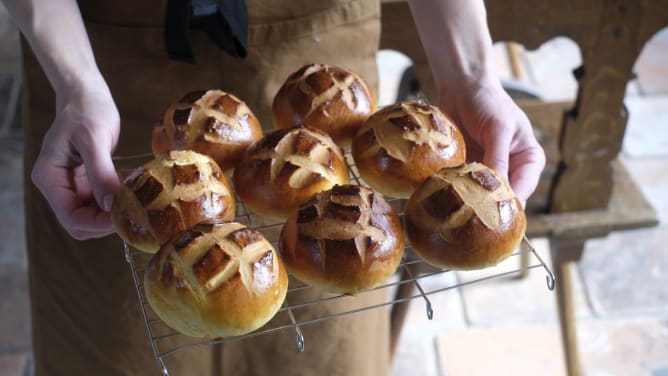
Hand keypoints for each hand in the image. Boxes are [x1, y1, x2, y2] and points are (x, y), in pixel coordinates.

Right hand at [31, 80, 120, 238]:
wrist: (87, 96)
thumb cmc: (86, 111)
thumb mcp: (94, 139)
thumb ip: (100, 172)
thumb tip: (110, 203)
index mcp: (50, 178)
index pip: (71, 217)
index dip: (97, 224)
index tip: (124, 217)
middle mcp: (58, 186)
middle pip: (81, 223)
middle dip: (106, 223)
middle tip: (134, 212)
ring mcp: (72, 186)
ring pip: (92, 217)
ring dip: (113, 214)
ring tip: (135, 200)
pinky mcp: (87, 182)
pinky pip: (101, 203)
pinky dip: (117, 202)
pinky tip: (131, 190)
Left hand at [440, 79, 544, 203]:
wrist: (461, 86)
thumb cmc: (487, 101)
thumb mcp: (498, 129)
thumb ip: (498, 159)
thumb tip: (498, 191)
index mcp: (529, 161)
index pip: (523, 190)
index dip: (508, 204)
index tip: (490, 214)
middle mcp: (511, 170)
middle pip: (502, 198)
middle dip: (487, 206)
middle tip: (469, 215)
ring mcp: (488, 172)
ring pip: (481, 197)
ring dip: (469, 200)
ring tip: (456, 206)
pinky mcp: (467, 170)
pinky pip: (463, 188)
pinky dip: (456, 191)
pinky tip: (445, 194)